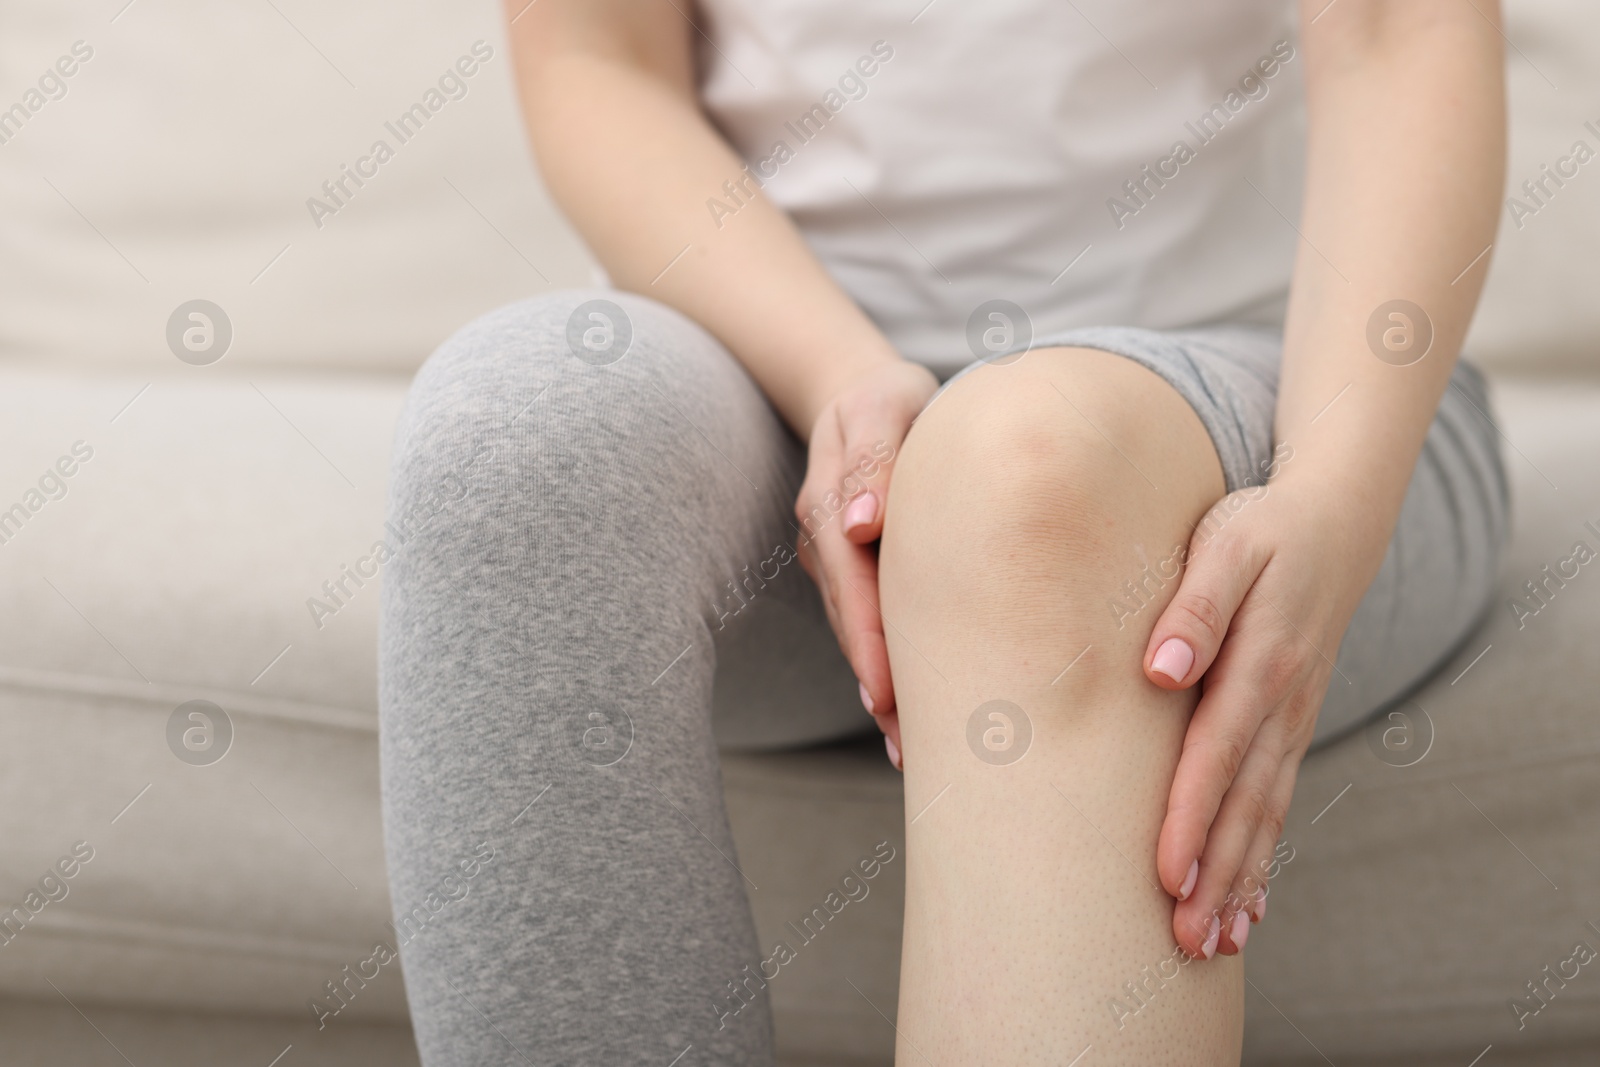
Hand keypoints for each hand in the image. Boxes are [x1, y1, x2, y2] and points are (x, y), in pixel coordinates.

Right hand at [795, 360, 938, 769]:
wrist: (863, 394)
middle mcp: (826, 543)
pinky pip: (869, 626)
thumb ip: (872, 455)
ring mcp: (836, 564)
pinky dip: (887, 669)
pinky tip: (907, 719)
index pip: (850, 583)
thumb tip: (860, 523)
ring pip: (856, 634)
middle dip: (877, 685)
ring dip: (881, 690)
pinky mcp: (855, 576)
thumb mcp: (883, 403)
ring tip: (910, 752)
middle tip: (908, 748)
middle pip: (849, 624)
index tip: (888, 693)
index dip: (868, 640)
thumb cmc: (889, 398)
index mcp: (829, 505)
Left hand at [1142, 474, 1381, 958]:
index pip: (1217, 754)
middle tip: (1187, 940)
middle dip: (1216, 874)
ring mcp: (1293, 719)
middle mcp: (1283, 703)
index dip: (1191, 816)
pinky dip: (1263, 857)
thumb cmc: (1264, 529)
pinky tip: (1248, 907)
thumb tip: (1162, 667)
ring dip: (1240, 880)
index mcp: (1263, 662)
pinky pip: (1277, 801)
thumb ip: (1197, 605)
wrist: (1334, 520)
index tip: (1166, 873)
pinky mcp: (1291, 725)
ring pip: (1265, 814)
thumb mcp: (1227, 545)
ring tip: (1213, 943)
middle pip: (1245, 803)